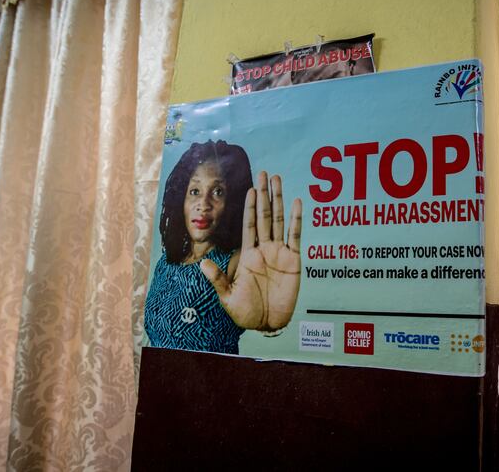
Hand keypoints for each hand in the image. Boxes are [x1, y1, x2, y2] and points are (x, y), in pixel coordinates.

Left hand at [201, 172, 301, 329]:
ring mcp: (279, 253)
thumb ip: (218, 280)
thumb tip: (201, 265)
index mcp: (247, 255)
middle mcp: (264, 249)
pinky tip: (296, 203)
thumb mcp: (227, 298)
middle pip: (264, 216)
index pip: (248, 225)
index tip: (250, 189)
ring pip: (279, 221)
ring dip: (279, 200)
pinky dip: (297, 220)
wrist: (268, 324)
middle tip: (264, 173)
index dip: (250, 207)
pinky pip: (295, 236)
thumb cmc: (246, 313)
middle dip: (264, 195)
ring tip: (278, 180)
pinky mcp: (294, 261)